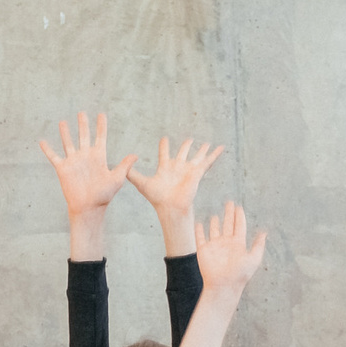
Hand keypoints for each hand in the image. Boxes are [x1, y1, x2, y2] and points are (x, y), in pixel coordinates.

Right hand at [39, 110, 135, 220]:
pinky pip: (53, 156)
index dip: (101, 126)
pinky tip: (42, 141)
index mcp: (98, 157)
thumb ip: (124, 166)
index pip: (100, 137)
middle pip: (84, 136)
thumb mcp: (116, 179)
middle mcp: (85, 156)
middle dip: (83, 124)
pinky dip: (47, 149)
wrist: (89, 207)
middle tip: (82, 112)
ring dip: (65, 133)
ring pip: (68, 143)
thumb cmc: (104, 196)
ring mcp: (74, 161)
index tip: (102, 114)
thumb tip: (136, 155)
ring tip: (63, 122)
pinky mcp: (63, 168)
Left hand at [127, 135, 224, 255]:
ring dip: (202, 150)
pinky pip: (208, 161)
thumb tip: (124, 163)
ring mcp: (188, 170)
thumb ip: (132, 173)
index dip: (164, 146)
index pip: (165, 154)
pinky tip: (221, 147)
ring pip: (197, 156)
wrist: (170, 207)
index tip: (164, 139)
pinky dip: (215, 155)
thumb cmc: (157, 198)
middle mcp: (178, 168)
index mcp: (165, 168)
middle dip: (186, 146)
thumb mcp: (141, 183)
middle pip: (183, 153)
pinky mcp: (197, 172)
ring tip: (207, 143)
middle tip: (190, 139)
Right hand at [195, 202, 266, 292]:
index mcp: (238, 244)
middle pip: (228, 224)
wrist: (224, 285)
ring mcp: (215, 246)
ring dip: (215, 222)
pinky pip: (200, 237)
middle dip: (229, 213)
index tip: (239, 207)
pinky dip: (199, 230)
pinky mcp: (204, 250)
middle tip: (229, 203)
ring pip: (215, 230)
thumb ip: (258, 245)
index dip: (239, 216)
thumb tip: (265, 232)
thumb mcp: (254, 259)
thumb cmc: (240, 274)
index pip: (239, 226)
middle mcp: (227, 243)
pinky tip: (199, 223)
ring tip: (215, 216)